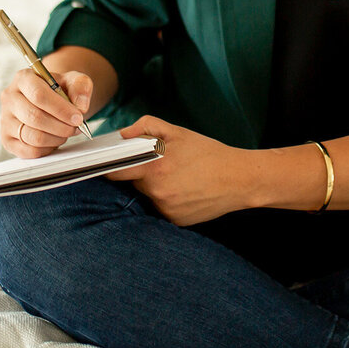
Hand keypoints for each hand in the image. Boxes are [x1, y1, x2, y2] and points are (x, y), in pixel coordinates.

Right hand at [0, 67, 91, 158]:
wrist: (49, 101)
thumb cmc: (60, 89)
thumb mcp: (73, 80)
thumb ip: (80, 86)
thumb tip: (80, 106)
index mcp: (23, 78)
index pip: (38, 95)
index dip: (60, 109)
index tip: (77, 118)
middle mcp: (10, 98)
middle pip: (35, 117)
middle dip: (61, 126)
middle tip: (75, 128)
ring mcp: (5, 120)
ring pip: (33, 136)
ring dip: (56, 138)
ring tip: (66, 133)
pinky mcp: (7, 140)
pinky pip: (29, 151)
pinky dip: (47, 149)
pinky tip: (54, 140)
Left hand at [106, 115, 255, 225]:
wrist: (239, 179)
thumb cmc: (209, 153)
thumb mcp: (178, 132)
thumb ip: (146, 126)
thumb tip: (123, 134)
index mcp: (154, 167)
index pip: (115, 172)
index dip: (110, 167)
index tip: (109, 164)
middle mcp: (157, 192)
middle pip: (135, 183)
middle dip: (143, 174)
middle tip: (165, 165)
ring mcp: (166, 209)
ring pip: (150, 197)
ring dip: (157, 188)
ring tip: (180, 177)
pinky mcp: (176, 221)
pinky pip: (163, 209)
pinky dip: (169, 200)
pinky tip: (186, 191)